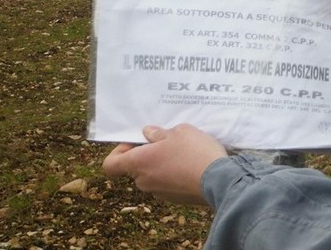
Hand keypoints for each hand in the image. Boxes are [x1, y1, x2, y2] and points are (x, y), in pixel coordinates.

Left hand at [102, 124, 227, 204]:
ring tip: (184, 154)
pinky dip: (175, 175)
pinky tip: (192, 166)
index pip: (111, 165)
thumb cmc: (194, 152)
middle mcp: (144, 180)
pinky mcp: (175, 199)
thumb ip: (159, 133)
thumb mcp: (180, 131)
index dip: (118, 152)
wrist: (219, 180)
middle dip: (148, 155)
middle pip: (136, 168)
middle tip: (168, 143)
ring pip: (154, 176)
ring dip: (163, 165)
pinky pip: (168, 184)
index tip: (135, 143)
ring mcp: (159, 192)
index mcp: (139, 162)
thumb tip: (148, 133)